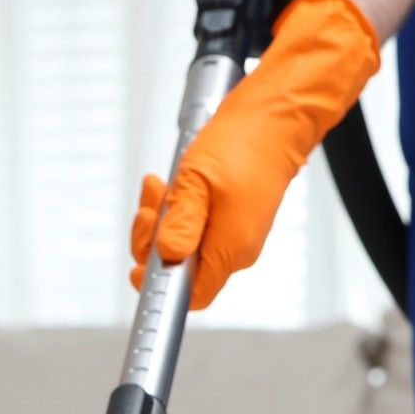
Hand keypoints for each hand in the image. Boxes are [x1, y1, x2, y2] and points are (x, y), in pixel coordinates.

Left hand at [130, 0, 380, 309]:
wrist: (275, 118)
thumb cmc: (244, 143)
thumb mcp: (198, 181)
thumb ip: (181, 222)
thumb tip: (166, 254)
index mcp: (231, 249)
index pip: (191, 295)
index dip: (161, 286)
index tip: (139, 266)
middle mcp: (234, 248)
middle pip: (181, 267)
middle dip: (154, 240)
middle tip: (150, 208)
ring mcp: (233, 232)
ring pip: (184, 242)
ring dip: (163, 218)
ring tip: (158, 187)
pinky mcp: (230, 216)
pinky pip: (194, 224)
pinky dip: (177, 207)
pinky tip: (170, 186)